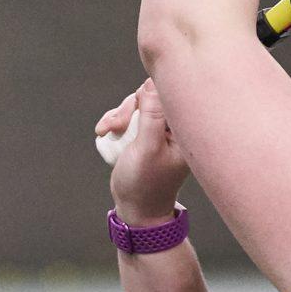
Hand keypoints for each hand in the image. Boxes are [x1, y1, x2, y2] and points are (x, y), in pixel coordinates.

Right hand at [101, 82, 190, 227]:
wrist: (136, 209)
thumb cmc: (145, 184)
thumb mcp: (147, 148)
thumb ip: (152, 114)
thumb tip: (153, 82)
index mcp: (185, 130)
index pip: (172, 95)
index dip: (149, 94)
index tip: (133, 111)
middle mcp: (174, 128)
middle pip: (152, 96)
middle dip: (130, 108)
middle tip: (118, 126)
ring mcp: (160, 130)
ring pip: (138, 105)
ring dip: (119, 115)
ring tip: (107, 131)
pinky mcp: (145, 134)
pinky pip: (130, 115)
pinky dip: (116, 121)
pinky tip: (105, 133)